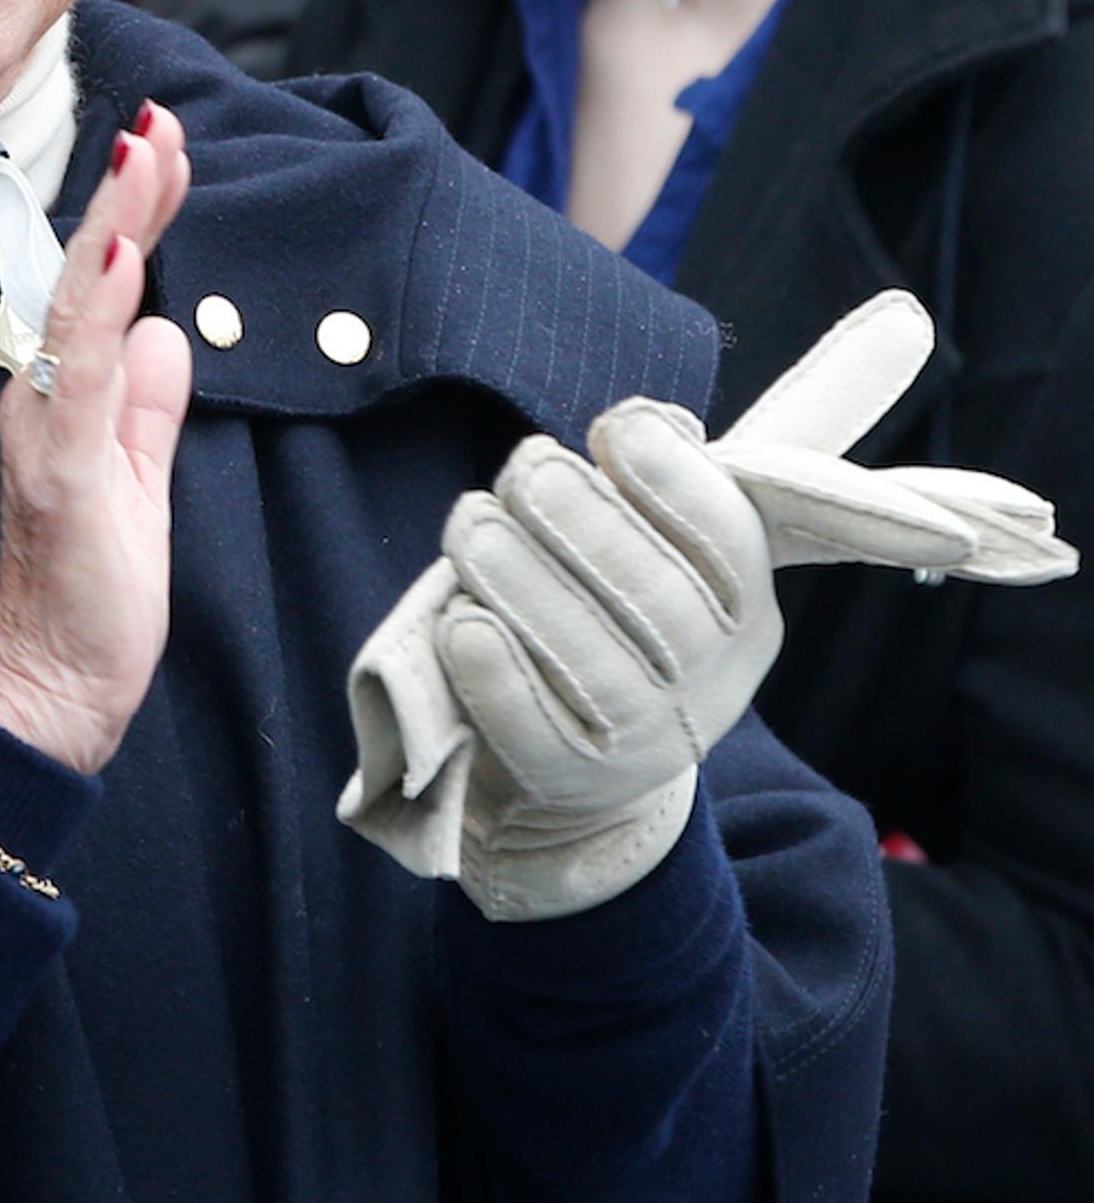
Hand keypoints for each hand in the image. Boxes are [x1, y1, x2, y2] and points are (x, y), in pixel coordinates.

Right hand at [0, 103, 192, 773]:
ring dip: (114, 230)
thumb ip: (148, 406)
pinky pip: (81, 387)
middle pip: (88, 277)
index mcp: (66, 396)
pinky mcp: (62, 479)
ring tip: (141, 158)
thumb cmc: (93, 594)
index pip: (108, 285)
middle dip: (125, 195)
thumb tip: (171, 333)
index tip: (165, 143)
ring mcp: (47, 434)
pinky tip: (125, 265)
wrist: (53, 691)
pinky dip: (102, 320)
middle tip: (156, 120)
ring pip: (80, 311)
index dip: (136, 213)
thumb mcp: (138, 480)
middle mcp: (43, 400)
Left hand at [432, 398, 782, 917]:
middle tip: (524, 466)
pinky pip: (532, 730)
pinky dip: (496, 674)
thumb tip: (643, 423)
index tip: (612, 428)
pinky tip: (460, 620)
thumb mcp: (652, 549)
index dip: (674, 480)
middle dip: (585, 519)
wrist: (586, 763)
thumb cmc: (613, 617)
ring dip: (525, 582)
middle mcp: (710, 680)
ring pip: (591, 662)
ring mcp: (644, 740)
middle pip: (656, 598)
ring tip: (470, 524)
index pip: (727, 539)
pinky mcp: (571, 780)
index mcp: (742, 607)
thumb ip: (651, 484)